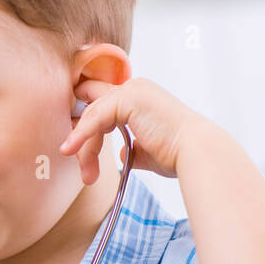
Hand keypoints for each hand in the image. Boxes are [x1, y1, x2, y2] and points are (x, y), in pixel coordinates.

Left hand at [59, 76, 212, 182]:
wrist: (194, 153)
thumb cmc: (177, 154)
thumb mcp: (146, 151)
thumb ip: (130, 148)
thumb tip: (118, 155)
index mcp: (139, 97)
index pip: (101, 108)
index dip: (85, 127)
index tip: (75, 152)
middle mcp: (134, 88)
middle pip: (92, 110)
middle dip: (81, 139)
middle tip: (84, 171)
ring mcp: (131, 90)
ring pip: (91, 116)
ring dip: (84, 147)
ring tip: (87, 175)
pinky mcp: (127, 99)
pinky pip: (94, 118)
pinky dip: (81, 135)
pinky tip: (70, 150)